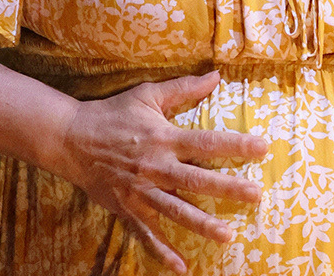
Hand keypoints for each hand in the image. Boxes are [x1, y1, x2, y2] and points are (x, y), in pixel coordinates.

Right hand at [53, 71, 267, 273]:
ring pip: (176, 211)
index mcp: (164, 138)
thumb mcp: (148, 95)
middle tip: (256, 195)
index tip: (263, 148)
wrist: (70, 139)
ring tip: (228, 236)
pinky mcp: (126, 209)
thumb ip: (184, 88)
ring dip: (202, 224)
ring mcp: (140, 191)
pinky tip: (181, 266)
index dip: (236, 145)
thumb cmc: (114, 113)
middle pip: (196, 180)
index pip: (207, 142)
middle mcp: (155, 167)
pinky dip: (162, 251)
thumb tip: (216, 75)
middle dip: (228, 188)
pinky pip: (146, 234)